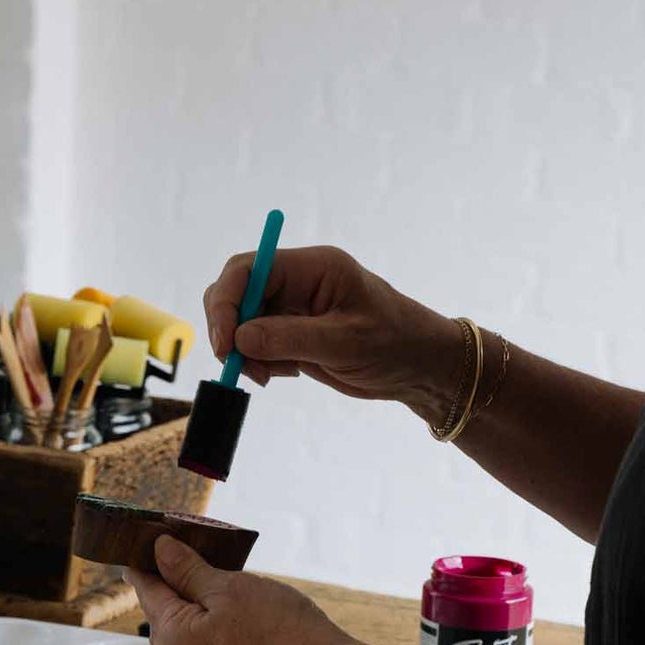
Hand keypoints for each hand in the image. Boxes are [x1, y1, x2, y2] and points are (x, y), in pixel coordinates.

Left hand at [127, 537, 357, 644]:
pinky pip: (207, 643)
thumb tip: (161, 551)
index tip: (151, 537)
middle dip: (172, 580)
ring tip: (216, 573)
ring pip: (187, 627)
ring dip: (195, 601)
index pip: (146, 589)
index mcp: (173, 637)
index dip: (147, 560)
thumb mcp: (229, 587)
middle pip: (164, 611)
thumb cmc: (278, 631)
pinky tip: (233, 606)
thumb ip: (189, 570)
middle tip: (188, 548)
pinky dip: (211, 620)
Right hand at [202, 245, 466, 417]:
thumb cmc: (395, 344)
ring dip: (242, 351)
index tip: (223, 341)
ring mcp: (293, 309)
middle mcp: (298, 282)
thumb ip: (289, 338)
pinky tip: (284, 375)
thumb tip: (238, 337)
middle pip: (238, 292)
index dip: (226, 300)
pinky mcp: (293, 335)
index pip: (249, 268)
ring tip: (267, 376)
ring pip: (243, 321)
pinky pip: (257, 343)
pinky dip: (259, 362)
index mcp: (313, 268)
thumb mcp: (344, 342)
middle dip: (229, 327)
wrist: (421, 369)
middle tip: (235, 365)